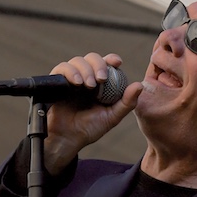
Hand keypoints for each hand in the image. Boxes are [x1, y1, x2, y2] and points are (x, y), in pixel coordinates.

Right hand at [43, 53, 142, 173]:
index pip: (106, 63)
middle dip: (98, 64)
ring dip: (85, 69)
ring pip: (77, 61)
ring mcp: (71, 79)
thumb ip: (127, 103)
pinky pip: (61, 68)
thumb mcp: (112, 117)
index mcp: (100, 84)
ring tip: (89, 85)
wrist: (68, 139)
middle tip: (101, 79)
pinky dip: (70, 72)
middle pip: (92, 58)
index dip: (111, 59)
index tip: (117, 62)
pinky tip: (77, 83)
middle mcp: (86, 78)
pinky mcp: (57, 82)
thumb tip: (139, 85)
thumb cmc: (90, 128)